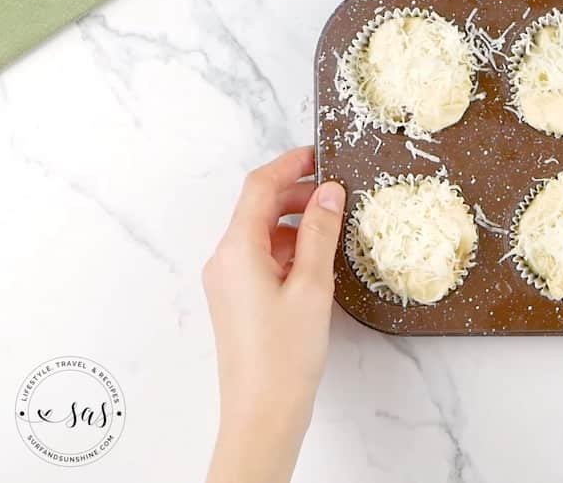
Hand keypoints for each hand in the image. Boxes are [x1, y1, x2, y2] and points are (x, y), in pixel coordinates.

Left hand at [203, 147, 345, 482]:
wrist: (264, 410)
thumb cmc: (285, 353)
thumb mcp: (313, 285)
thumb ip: (321, 233)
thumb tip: (328, 192)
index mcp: (237, 250)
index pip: (259, 187)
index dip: (290, 164)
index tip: (320, 153)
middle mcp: (225, 260)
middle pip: (259, 208)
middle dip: (297, 194)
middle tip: (337, 193)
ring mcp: (229, 281)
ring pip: (263, 233)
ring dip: (297, 223)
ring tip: (335, 230)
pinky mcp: (238, 299)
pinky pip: (262, 257)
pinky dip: (290, 249)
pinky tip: (318, 262)